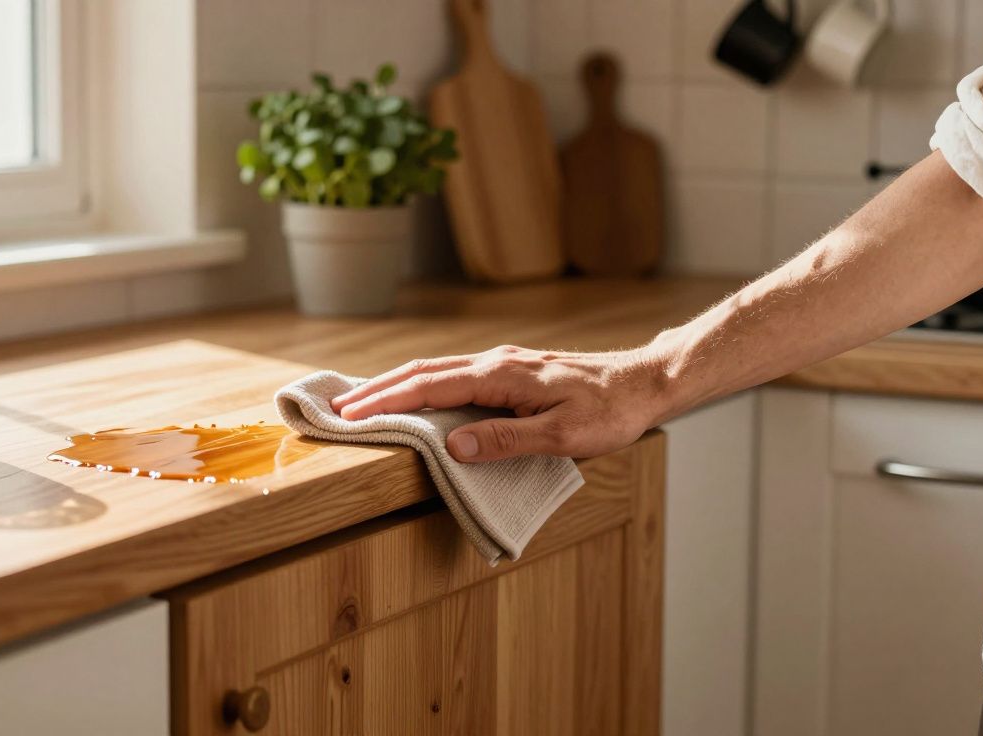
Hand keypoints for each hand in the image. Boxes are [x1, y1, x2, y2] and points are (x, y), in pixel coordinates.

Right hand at [330, 345, 669, 461]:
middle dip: (377, 389)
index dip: (387, 401)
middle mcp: (495, 362)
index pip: (430, 386)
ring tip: (363, 400)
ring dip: (396, 384)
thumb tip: (453, 446)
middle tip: (338, 407)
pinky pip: (452, 375)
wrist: (644, 383)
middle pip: (422, 371)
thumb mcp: (563, 434)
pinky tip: (415, 397)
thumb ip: (507, 439)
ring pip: (435, 370)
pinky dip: (421, 384)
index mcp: (501, 375)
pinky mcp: (509, 371)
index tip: (351, 414)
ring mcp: (501, 364)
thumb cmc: (609, 412)